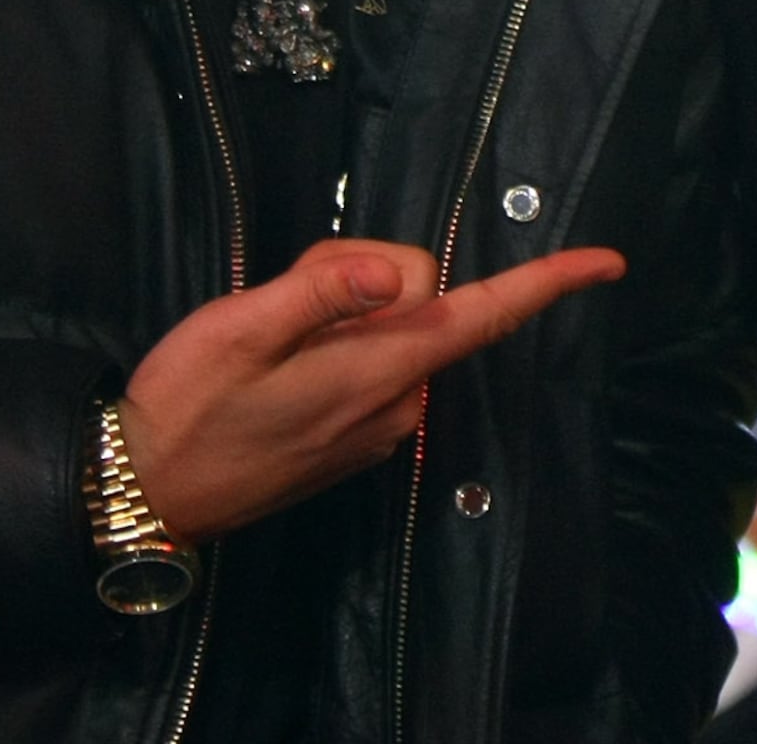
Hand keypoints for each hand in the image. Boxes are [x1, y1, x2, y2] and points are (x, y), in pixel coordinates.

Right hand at [118, 238, 623, 538]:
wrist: (147, 493)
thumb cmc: (188, 405)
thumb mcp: (240, 328)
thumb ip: (322, 291)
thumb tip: (396, 272)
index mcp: (380, 370)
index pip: (481, 316)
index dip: (546, 285)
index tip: (608, 264)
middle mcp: (397, 402)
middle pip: (419, 296)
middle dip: (362, 273)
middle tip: (285, 294)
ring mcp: (379, 426)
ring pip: (391, 325)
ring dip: (342, 309)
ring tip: (269, 339)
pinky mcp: (355, 438)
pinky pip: (369, 361)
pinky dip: (335, 343)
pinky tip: (276, 366)